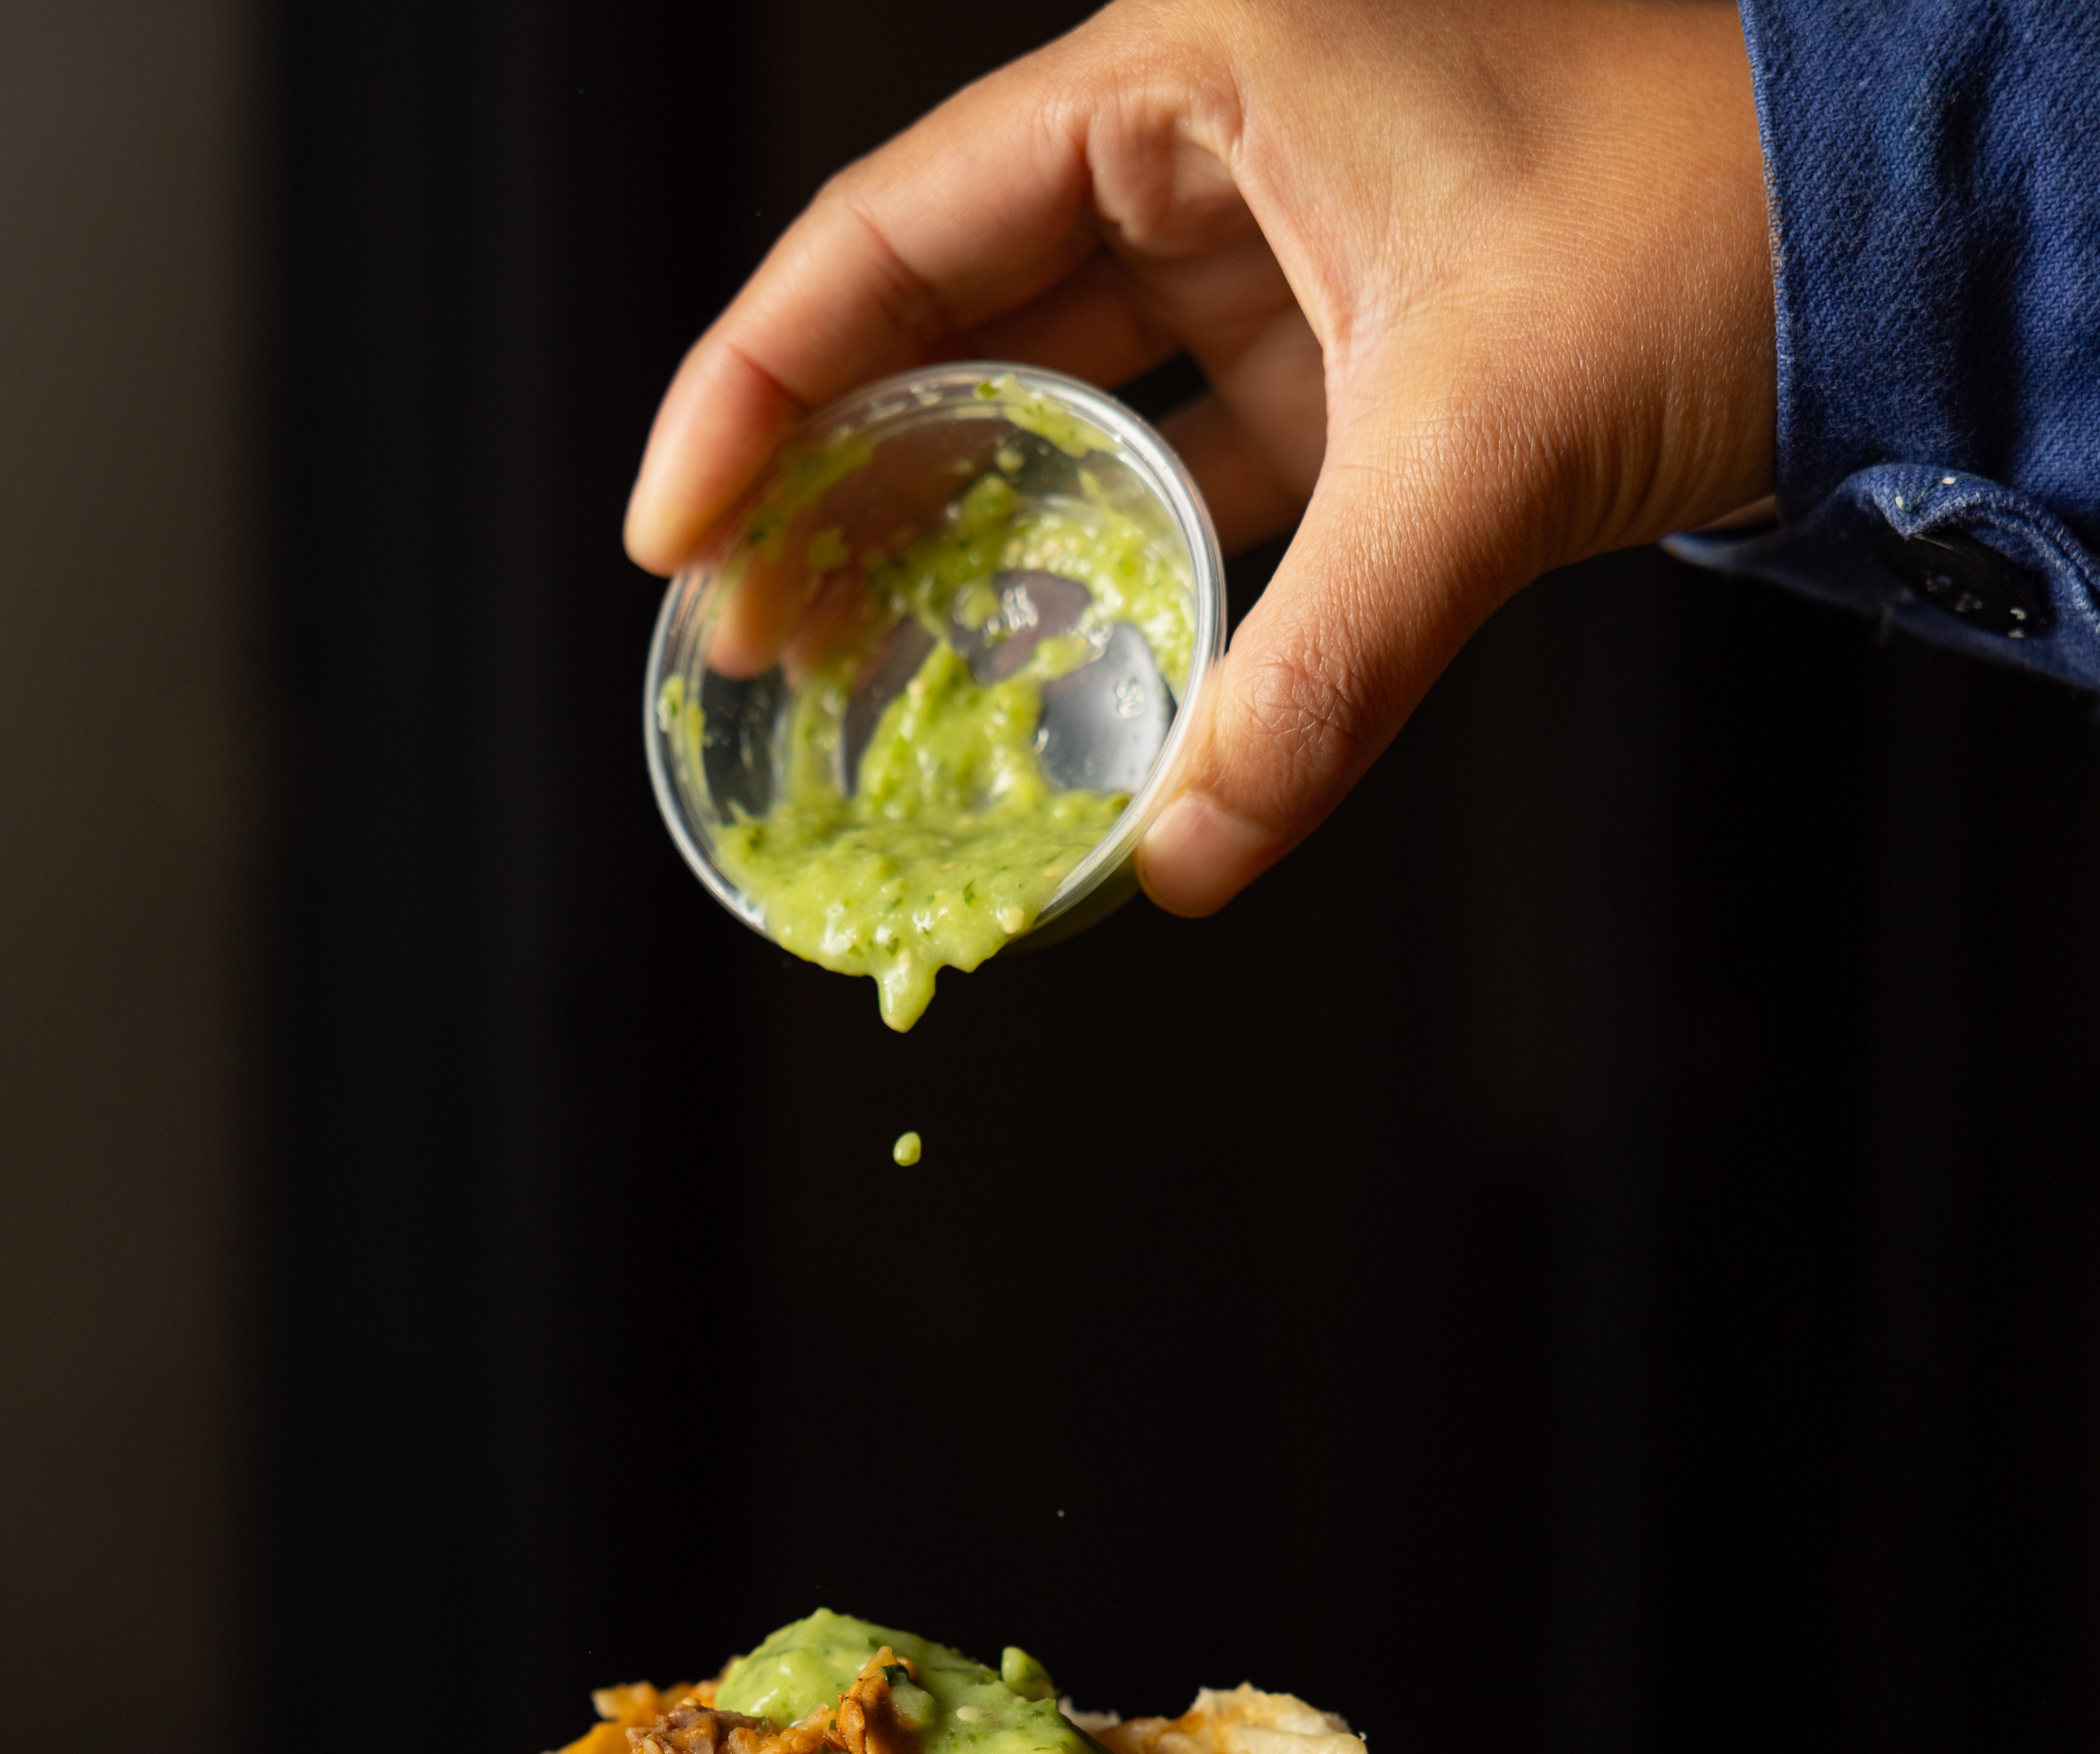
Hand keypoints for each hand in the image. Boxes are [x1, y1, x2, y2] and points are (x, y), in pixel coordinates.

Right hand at [627, 0, 1773, 914]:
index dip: (761, 384)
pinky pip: (1188, 470)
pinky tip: (1050, 673)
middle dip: (841, 482)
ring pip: (1062, 400)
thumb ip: (1329, 660)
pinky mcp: (1348, 359)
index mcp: (1198, 77)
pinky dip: (1123, 571)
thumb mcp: (1490, 445)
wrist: (1901, 230)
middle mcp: (1213, 148)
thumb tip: (1190, 855)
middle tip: (749, 640)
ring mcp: (1278, 257)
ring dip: (965, 537)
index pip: (902, 231)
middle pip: (955, 321)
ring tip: (859, 671)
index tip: (674, 531)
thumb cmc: (1712, 226)